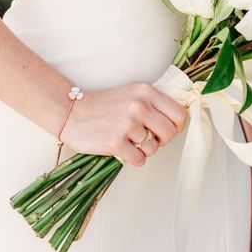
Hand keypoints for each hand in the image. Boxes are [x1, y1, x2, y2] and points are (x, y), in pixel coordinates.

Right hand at [60, 81, 187, 165]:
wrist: (71, 112)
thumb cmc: (104, 106)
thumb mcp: (132, 94)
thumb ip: (154, 104)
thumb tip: (178, 123)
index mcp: (146, 92)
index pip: (179, 114)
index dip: (176, 127)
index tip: (165, 130)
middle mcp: (139, 106)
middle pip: (170, 134)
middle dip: (161, 141)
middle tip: (146, 138)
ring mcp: (127, 124)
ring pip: (154, 149)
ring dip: (144, 150)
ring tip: (129, 141)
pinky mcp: (116, 142)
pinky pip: (139, 159)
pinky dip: (133, 158)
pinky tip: (122, 149)